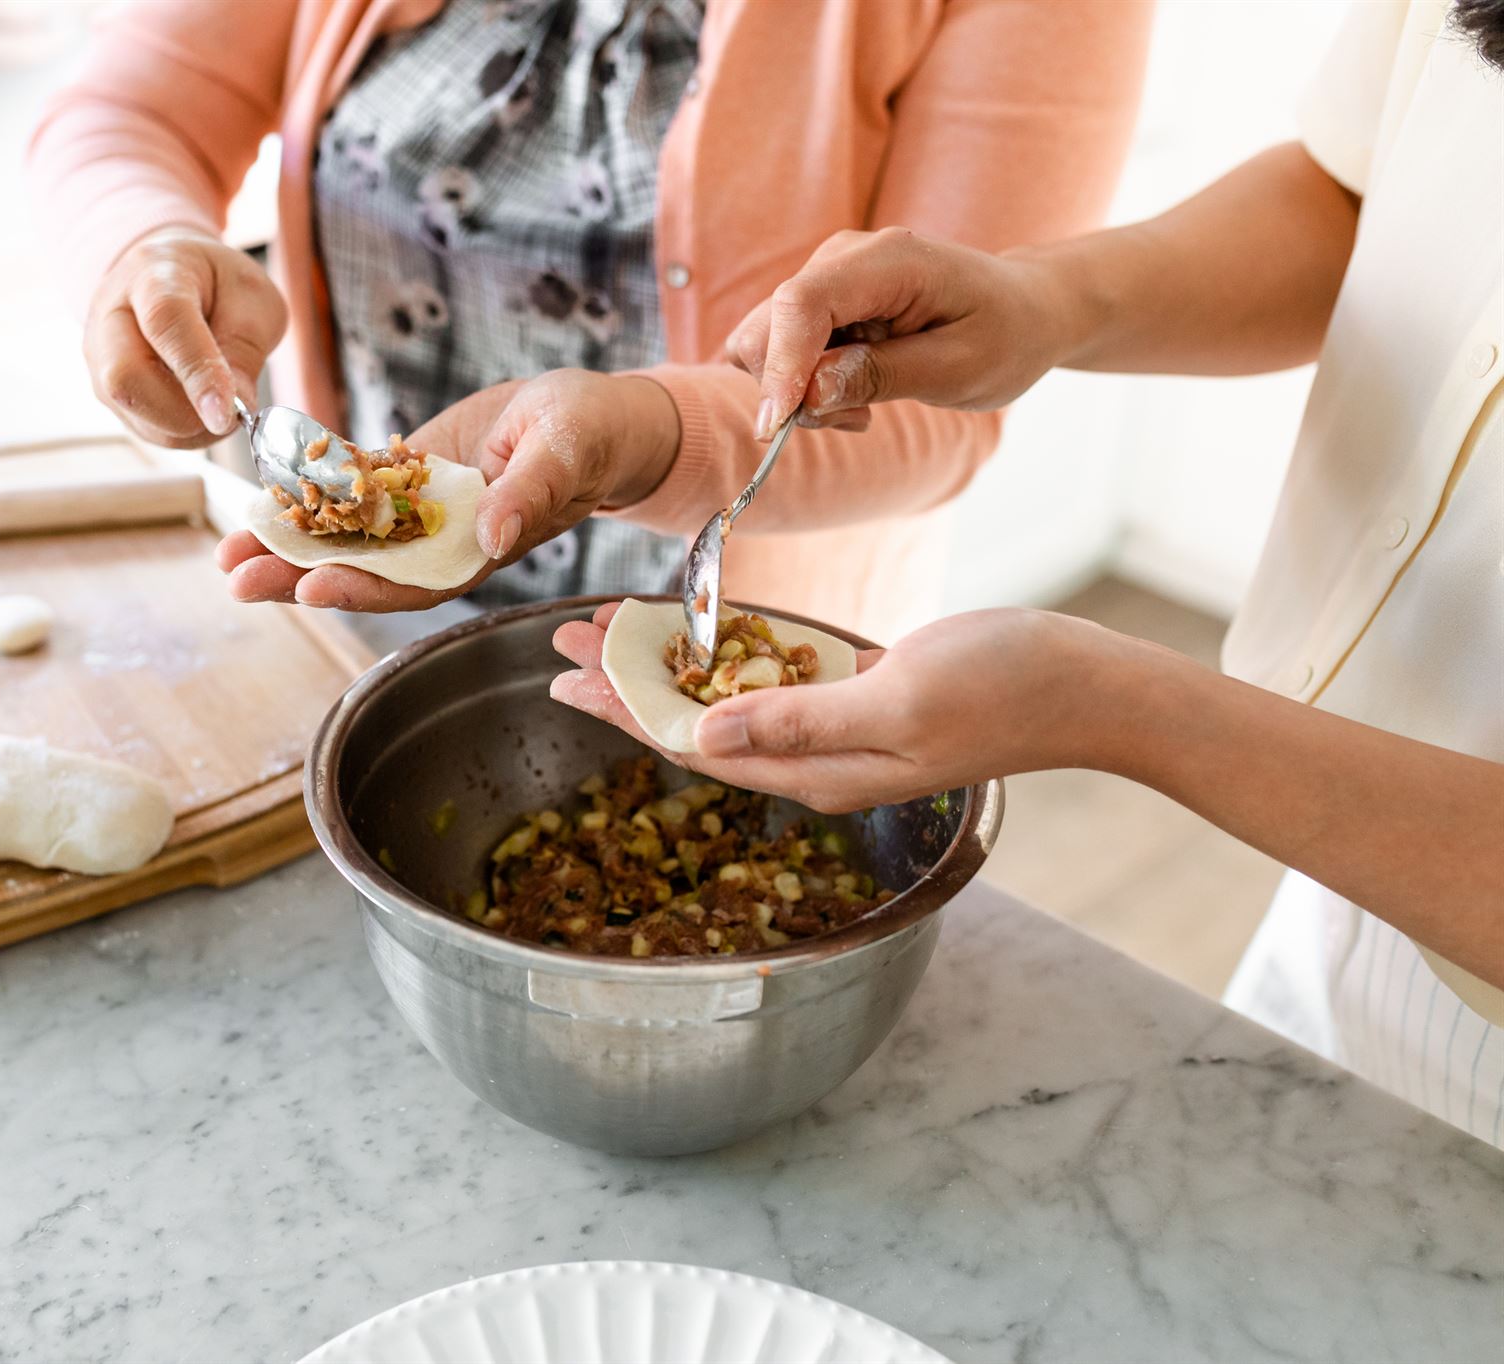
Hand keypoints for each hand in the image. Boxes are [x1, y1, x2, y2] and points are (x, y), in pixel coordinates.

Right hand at [85, 226, 287, 447]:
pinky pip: (144, 428)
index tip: (225, 415)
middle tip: (229, 415)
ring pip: (136, 414)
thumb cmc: (212, 284)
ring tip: (221, 404)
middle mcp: (111, 314)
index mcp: (152, 275)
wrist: (164, 276)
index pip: (165, 323)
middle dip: (183, 413)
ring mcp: (100, 357)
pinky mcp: (105, 392)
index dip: (196, 373)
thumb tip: (235, 404)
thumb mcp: (251, 296)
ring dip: (189, 428)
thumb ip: (246, 346)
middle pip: (125, 377)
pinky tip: (201, 408)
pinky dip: (182, 432)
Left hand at [216, 369, 680, 610]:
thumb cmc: (589, 434)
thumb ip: (529, 494)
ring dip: (287, 547)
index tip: (313, 587)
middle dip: (298, 578)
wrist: (585, 415)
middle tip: (238, 579)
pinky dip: (304, 499)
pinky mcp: (404, 478)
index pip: (415, 583)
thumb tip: (493, 534)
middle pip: (364, 571)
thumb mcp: (565, 452)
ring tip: (228, 554)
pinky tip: (258, 503)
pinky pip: (348, 494)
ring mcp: (417, 513)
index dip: (364, 588)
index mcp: (478, 550)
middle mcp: (439, 542)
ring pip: (345, 538)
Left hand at [549, 603, 1153, 810]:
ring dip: (669, 665)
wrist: (1087, 686)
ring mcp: (840, 729)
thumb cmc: (1003, 690)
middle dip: (626, 683)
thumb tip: (700, 737)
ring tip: (611, 632)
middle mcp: (816, 760)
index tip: (562, 677)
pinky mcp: (864, 695)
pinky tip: (699, 635)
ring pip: (730, 700)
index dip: (621, 709)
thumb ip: (797, 721)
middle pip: (696, 723)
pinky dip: (731, 655)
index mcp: (816, 772)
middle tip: (562, 642)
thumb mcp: (893, 701)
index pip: (691, 745)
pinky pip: (777, 680)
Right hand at [722, 227, 1078, 436]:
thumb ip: (881, 376)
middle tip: (857, 418)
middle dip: (790, 389)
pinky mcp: (817, 303)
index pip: (803, 303)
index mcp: (887, 260)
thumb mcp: (958, 368)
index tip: (778, 426)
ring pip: (764, 343)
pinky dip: (800, 385)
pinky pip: (778, 350)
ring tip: (862, 406)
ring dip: (798, 392)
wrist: (1021, 310)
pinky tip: (847, 390)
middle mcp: (843, 258)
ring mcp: (825, 278)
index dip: (780, 364)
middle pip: (768, 325)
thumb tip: (808, 394)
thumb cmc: (1004, 335)